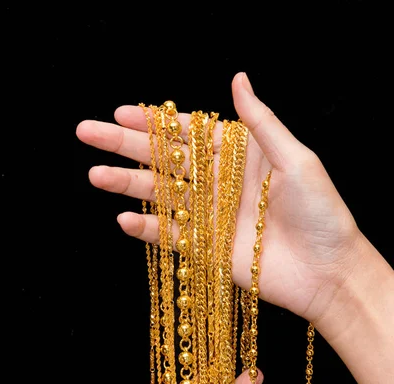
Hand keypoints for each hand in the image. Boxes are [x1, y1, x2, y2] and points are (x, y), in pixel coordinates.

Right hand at [76, 72, 362, 324]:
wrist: (329, 271)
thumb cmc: (322, 213)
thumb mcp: (297, 159)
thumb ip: (261, 124)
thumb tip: (237, 79)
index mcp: (240, 157)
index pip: (189, 135)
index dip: (155, 123)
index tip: (121, 112)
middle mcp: (221, 184)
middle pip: (166, 161)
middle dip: (126, 147)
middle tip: (87, 134)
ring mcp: (212, 217)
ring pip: (162, 196)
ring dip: (128, 185)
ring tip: (95, 175)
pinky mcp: (208, 250)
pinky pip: (171, 236)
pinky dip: (147, 229)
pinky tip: (124, 219)